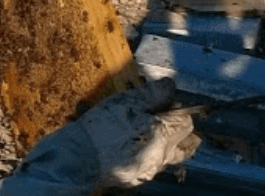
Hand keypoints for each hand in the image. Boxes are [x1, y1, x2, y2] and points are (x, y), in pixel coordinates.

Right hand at [79, 78, 200, 188]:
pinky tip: (131, 146)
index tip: (164, 102)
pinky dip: (146, 155)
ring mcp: (149, 170)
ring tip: (146, 132)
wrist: (78, 158)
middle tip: (164, 119)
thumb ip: (153, 94)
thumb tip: (170, 85)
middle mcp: (161, 156)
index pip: (186, 122)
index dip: (178, 109)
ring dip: (164, 144)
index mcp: (162, 135)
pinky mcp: (135, 179)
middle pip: (185, 144)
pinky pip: (150, 166)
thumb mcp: (126, 102)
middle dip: (180, 131)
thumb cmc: (101, 128)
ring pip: (168, 157)